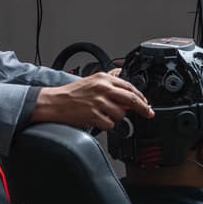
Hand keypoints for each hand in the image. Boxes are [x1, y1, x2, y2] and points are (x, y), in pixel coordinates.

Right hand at [33, 72, 153, 130]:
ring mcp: (99, 102)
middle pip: (132, 99)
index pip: (130, 87)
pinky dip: (107, 125)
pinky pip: (110, 124)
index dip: (141, 97)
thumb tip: (128, 98)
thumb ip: (110, 87)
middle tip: (148, 113)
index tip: (146, 104)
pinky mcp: (94, 115)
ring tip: (104, 115)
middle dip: (143, 108)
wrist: (54, 102)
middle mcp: (103, 88)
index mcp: (104, 78)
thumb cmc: (71, 94)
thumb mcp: (92, 82)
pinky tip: (98, 120)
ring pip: (121, 114)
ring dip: (116, 118)